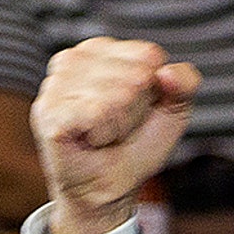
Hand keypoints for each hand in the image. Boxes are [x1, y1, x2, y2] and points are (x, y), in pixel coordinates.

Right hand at [30, 37, 200, 233]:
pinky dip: (104, 133)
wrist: (112, 185)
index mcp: (103, 48)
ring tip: (104, 132)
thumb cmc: (138, 140)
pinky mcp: (48, 111)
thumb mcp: (174, 107)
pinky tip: (91, 139)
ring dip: (120, 123)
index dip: (154, 87)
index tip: (136, 106)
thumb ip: (185, 81)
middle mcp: (74, 58)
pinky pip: (97, 113)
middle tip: (118, 124)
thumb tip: (166, 73)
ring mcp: (55, 84)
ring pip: (118, 94)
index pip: (150, 55)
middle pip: (136, 75)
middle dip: (136, 108)